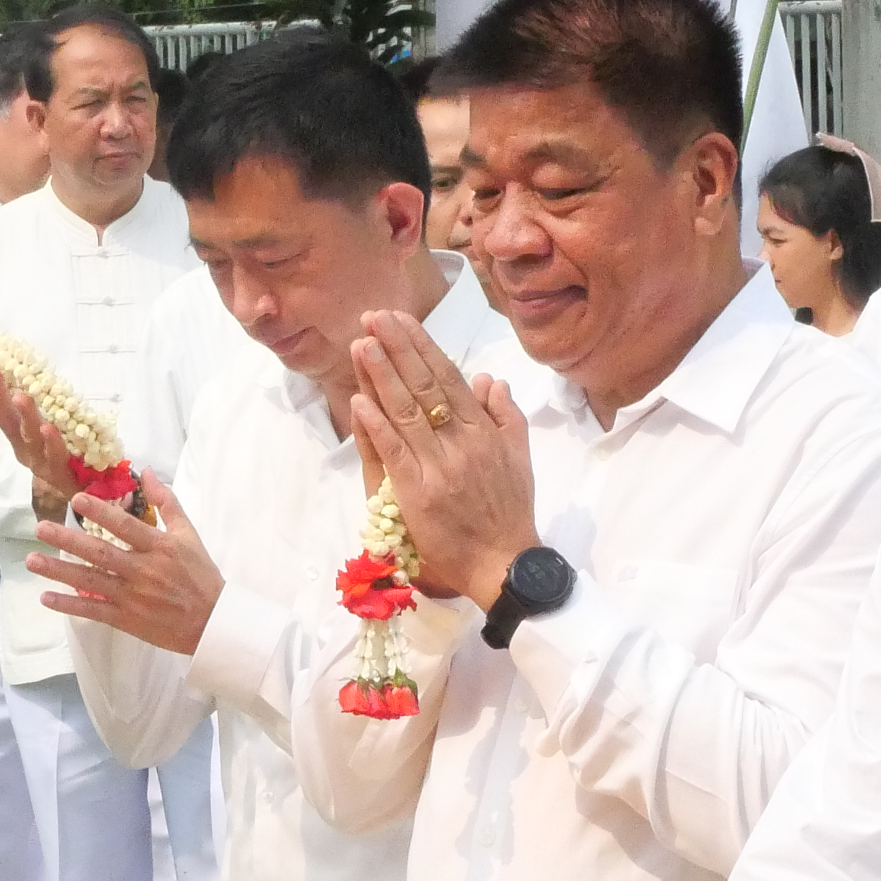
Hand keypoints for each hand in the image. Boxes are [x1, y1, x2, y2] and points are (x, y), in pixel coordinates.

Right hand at [0, 360, 85, 507]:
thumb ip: (41, 412)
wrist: (88, 499)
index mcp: (19, 439)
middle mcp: (25, 450)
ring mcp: (42, 463)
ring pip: (29, 437)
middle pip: (6, 420)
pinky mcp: (63, 474)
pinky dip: (52, 442)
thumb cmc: (69, 460)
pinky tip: (47, 428)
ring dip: (24, 416)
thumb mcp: (51, 434)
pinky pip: (56, 456)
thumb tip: (33, 378)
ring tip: (19, 396)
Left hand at [25, 478, 225, 656]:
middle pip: (101, 553)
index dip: (101, 512)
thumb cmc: (200, 575)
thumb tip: (147, 472)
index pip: (126, 527)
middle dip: (68, 540)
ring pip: (90, 581)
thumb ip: (167, 502)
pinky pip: (94, 610)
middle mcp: (143, 571)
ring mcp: (133, 597)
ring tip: (32, 560)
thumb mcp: (189, 535)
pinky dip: (69, 606)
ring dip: (59, 571)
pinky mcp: (127, 619)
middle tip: (41, 528)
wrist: (213, 622)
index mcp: (159, 547)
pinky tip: (46, 597)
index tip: (76, 500)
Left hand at [351, 310, 534, 603]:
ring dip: (382, 375)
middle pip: (425, 386)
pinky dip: (378, 425)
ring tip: (362, 344)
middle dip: (398, 348)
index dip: (422, 347)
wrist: (506, 563)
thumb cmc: (511, 512)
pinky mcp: (420, 493)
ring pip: (408, 412)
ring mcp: (441, 467)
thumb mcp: (520, 457)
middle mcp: (463, 442)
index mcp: (485, 431)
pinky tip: (360, 400)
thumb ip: (506, 415)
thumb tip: (490, 378)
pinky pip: (396, 452)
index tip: (401, 320)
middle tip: (374, 317)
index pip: (449, 378)